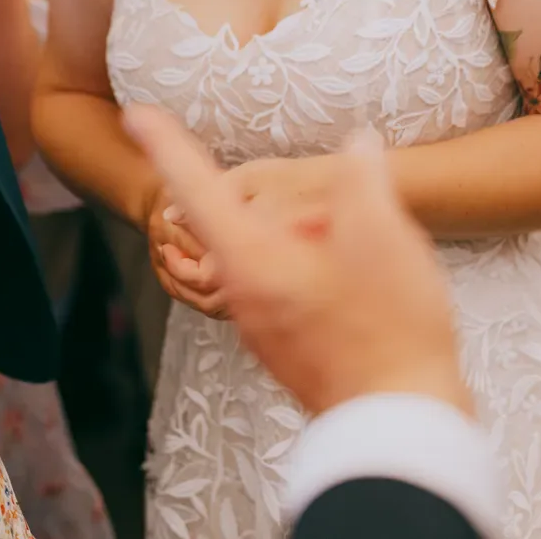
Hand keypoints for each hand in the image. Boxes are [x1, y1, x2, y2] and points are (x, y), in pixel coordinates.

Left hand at [123, 105, 469, 416]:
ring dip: (303, 238)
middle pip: (238, 225)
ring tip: (358, 248)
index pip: (196, 189)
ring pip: (268, 258)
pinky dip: (313, 269)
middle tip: (325, 210)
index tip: (137, 116)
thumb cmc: (390, 327)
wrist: (403, 423)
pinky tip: (360, 280)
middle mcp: (242, 294)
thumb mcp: (382, 234)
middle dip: (276, 203)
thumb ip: (360, 179)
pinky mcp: (287, 348)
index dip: (167, 146)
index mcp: (250, 260)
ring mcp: (262, 327)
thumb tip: (357, 145)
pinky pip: (287, 289)